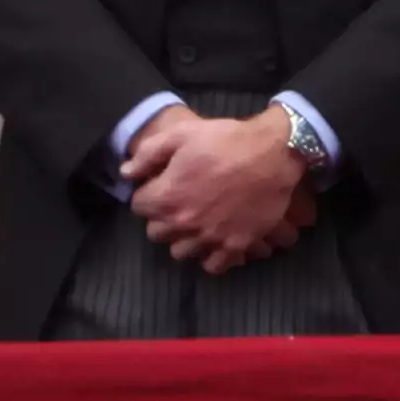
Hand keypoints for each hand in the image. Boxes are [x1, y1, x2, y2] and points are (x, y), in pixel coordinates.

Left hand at [121, 107, 306, 274]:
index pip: (138, 206)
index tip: (160, 185)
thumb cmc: (225, 139)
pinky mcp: (235, 246)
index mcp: (167, 196)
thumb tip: (126, 173)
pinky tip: (213, 239)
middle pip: (156, 233)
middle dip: (161, 217)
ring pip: (180, 252)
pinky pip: (213, 265)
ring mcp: (210, 238)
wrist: (273, 153)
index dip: (148, 193)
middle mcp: (185, 223)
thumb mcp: (181, 134)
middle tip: (176, 203)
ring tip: (194, 222)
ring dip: (182, 238)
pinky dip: (210, 255)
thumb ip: (148, 155)